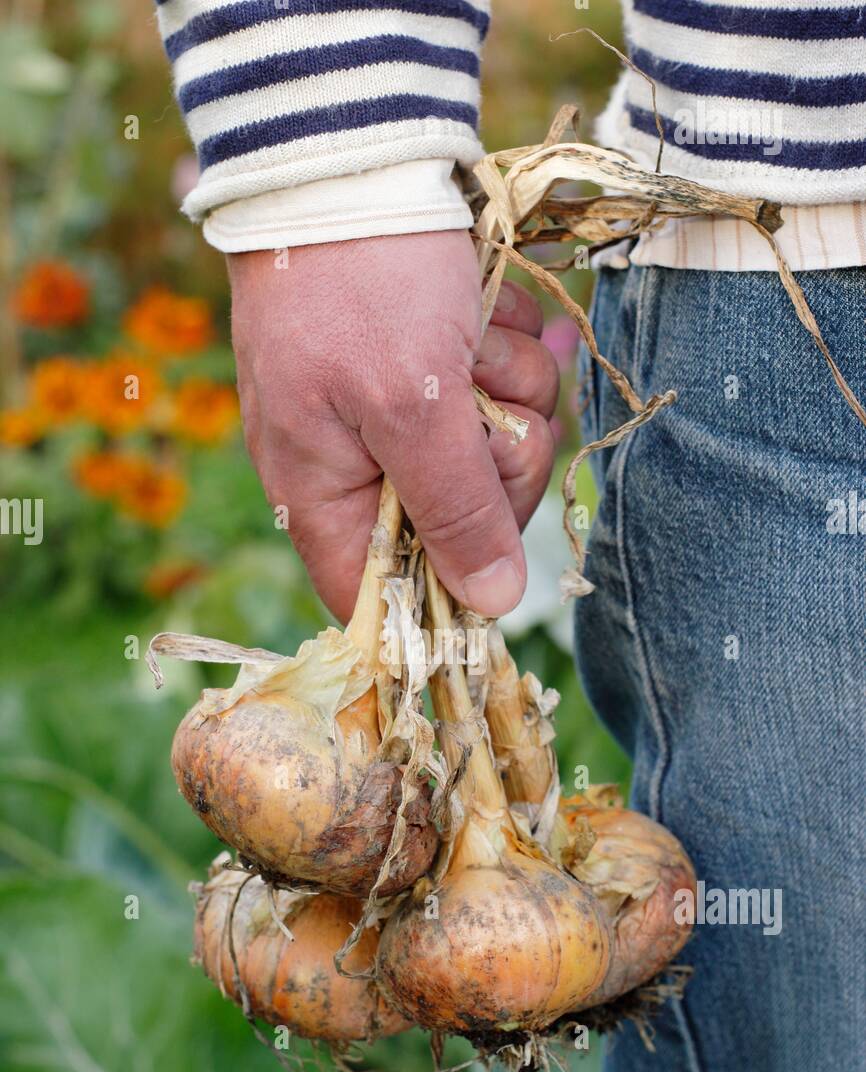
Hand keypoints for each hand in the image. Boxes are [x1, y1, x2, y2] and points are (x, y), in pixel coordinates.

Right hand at [228, 229, 558, 621]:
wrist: (356, 147)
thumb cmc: (363, 282)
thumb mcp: (413, 406)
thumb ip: (455, 511)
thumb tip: (492, 607)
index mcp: (322, 495)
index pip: (382, 595)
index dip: (445, 589)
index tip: (494, 552)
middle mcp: (357, 466)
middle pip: (464, 525)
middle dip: (497, 457)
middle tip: (486, 401)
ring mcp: (398, 412)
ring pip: (496, 451)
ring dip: (509, 387)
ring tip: (473, 334)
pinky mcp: (435, 364)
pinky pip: (502, 390)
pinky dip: (508, 348)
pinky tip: (486, 309)